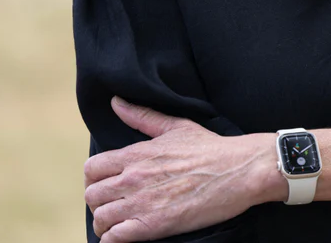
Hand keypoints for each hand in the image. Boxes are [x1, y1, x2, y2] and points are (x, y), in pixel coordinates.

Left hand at [83, 97, 274, 242]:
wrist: (239, 171)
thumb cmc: (210, 148)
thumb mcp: (176, 126)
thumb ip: (143, 116)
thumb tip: (116, 102)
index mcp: (138, 154)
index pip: (92, 168)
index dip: (95, 178)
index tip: (108, 183)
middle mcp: (134, 177)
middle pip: (91, 195)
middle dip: (99, 202)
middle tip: (116, 204)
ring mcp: (142, 203)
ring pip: (100, 219)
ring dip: (106, 223)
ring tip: (121, 223)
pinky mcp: (154, 226)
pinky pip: (115, 239)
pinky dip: (115, 240)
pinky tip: (127, 234)